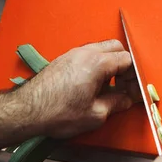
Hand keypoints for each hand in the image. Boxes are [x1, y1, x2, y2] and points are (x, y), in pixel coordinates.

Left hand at [15, 40, 138, 138]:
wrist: (27, 110)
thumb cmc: (58, 112)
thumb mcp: (95, 114)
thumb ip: (116, 103)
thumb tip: (127, 100)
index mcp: (98, 63)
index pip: (127, 59)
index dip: (134, 76)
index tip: (133, 91)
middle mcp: (86, 52)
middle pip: (116, 48)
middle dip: (124, 65)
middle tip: (123, 85)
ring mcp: (73, 53)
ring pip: (101, 49)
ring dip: (110, 64)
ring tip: (107, 87)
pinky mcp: (64, 59)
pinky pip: (88, 55)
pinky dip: (96, 65)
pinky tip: (92, 85)